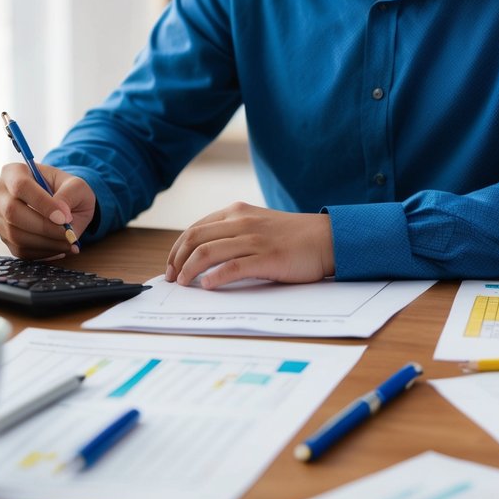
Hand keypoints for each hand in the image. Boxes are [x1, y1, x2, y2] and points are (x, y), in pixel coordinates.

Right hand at [0, 162, 95, 259]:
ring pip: (15, 235)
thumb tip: (62, 217)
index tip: (63, 218)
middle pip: (12, 212)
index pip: (21, 186)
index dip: (42, 204)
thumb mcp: (76, 185)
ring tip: (69, 242)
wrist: (61, 203)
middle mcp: (0, 194)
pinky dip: (43, 253)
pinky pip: (19, 250)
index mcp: (14, 172)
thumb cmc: (66, 190)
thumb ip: (69, 195)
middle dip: (44, 227)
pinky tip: (59, 247)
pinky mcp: (4, 237)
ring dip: (46, 243)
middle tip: (69, 235)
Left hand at [165, 202, 334, 288]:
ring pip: (208, 252)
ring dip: (189, 270)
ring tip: (184, 284)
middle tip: (172, 278)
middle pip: (195, 239)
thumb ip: (234, 232)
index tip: (171, 266)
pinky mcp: (267, 257)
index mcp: (237, 212)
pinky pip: (233, 267)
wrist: (327, 239)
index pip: (195, 229)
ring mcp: (254, 239)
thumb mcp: (258, 224)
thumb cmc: (293, 237)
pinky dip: (215, 277)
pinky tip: (207, 286)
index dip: (177, 249)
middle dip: (177, 260)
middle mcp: (242, 222)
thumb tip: (205, 255)